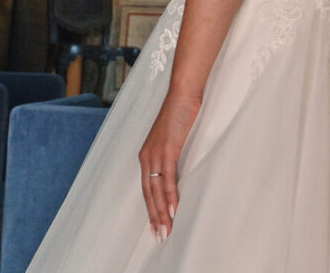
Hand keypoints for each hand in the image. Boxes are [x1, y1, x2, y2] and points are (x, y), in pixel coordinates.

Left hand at [138, 89, 200, 237]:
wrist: (182, 93)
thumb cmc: (180, 112)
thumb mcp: (172, 138)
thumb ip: (171, 154)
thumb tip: (176, 170)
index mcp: (147, 155)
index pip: (147, 188)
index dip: (151, 208)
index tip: (157, 224)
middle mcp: (147, 156)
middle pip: (149, 193)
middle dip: (154, 216)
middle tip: (160, 235)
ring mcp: (156, 154)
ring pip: (156, 190)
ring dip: (161, 212)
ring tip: (166, 229)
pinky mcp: (167, 150)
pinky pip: (167, 178)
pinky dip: (170, 196)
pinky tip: (174, 209)